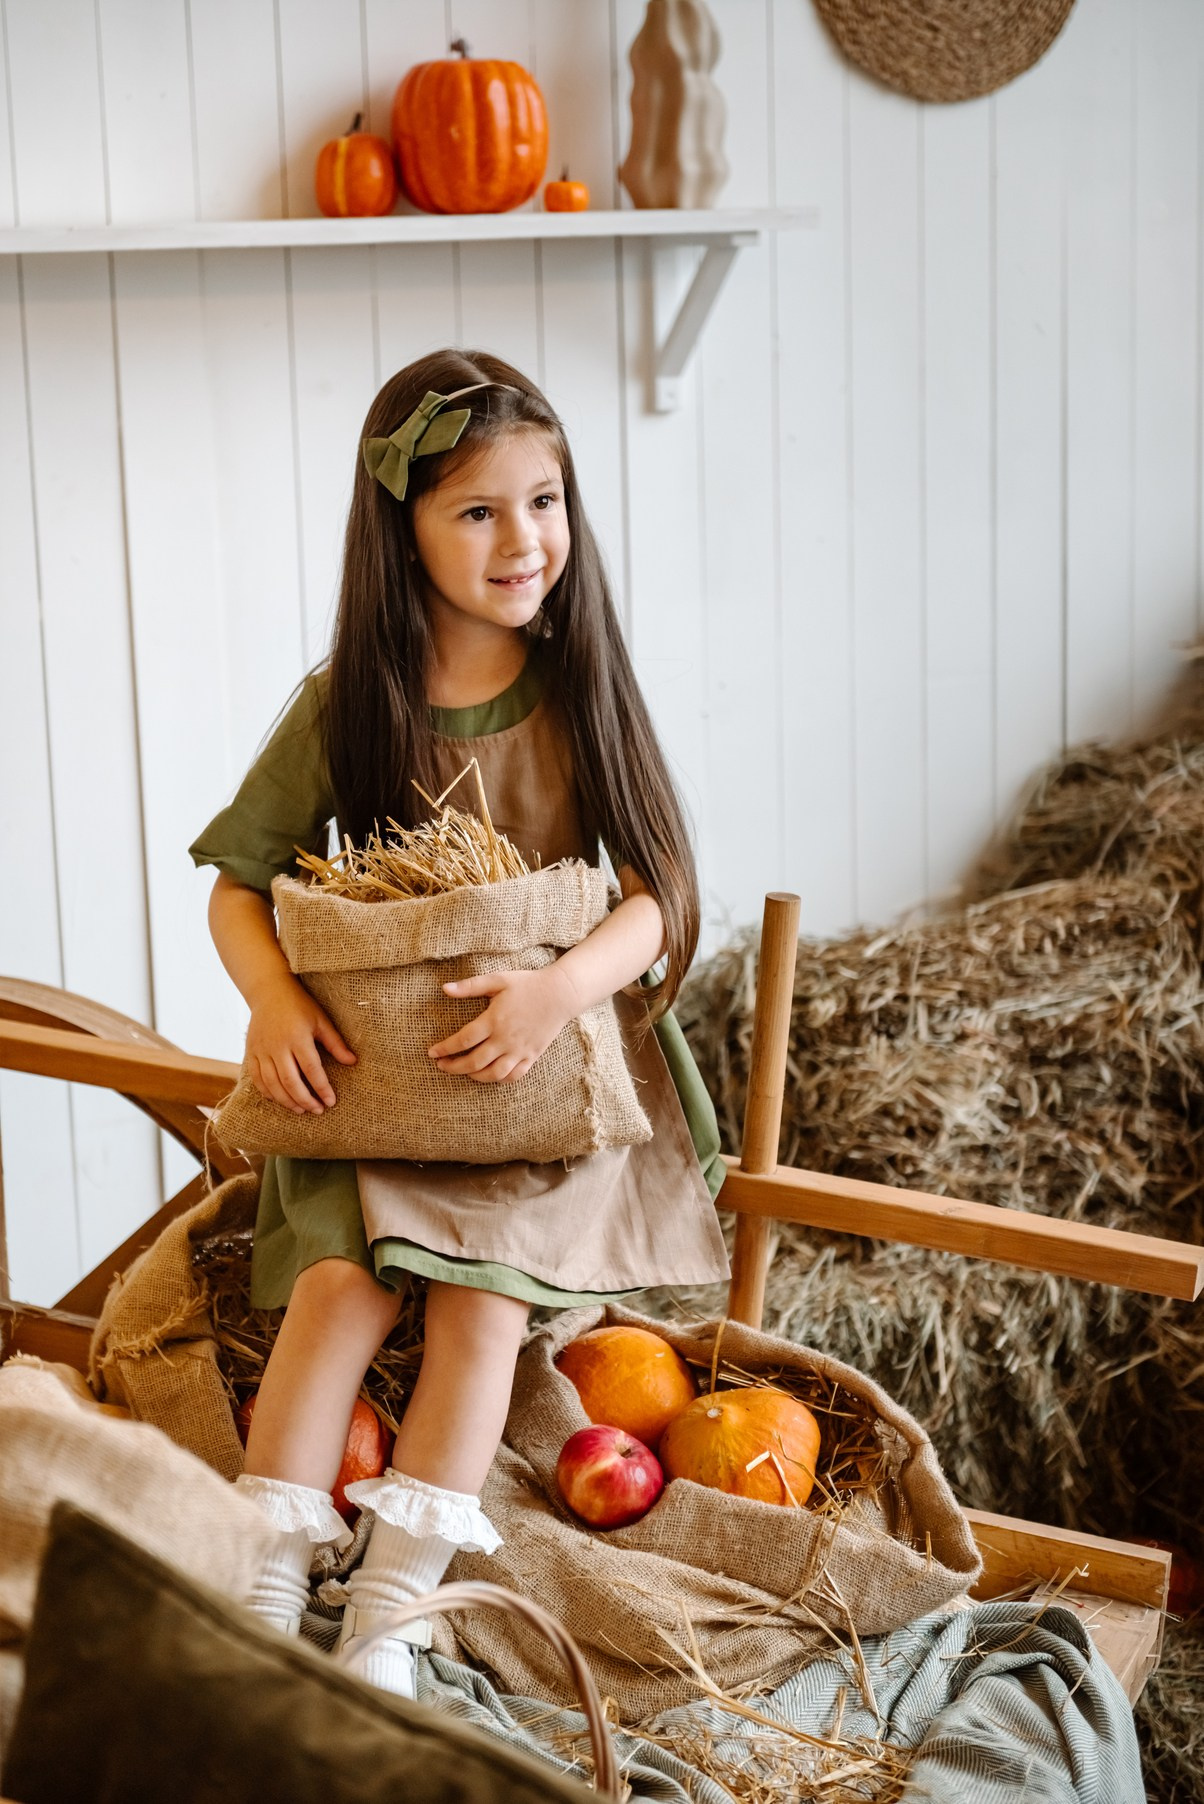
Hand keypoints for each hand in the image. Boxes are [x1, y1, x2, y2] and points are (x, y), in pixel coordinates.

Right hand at [245, 975, 356, 1113]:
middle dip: (305, 1100)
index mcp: (297, 1037)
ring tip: (301, 1110)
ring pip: (272, 1084)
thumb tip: (353, 1062)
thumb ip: (335, 1043)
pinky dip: (268, 1093)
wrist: (269, 991)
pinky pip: (257, 1079)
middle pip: (290, 1081)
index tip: (331, 1101)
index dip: (322, 1088)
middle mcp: (277, 1046)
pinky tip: (280, 1100)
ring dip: (287, 1101)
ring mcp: (261, 1050)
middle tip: (318, 1110)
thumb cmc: (300, 1005)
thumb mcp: (321, 1020)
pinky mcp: (250, 1052)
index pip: (311, 1070)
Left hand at [429, 965, 577, 1084]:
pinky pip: (513, 1076)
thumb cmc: (527, 984)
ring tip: (463, 1072)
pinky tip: (488, 1075)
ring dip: (474, 1077)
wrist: (561, 994)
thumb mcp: (498, 980)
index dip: (445, 1048)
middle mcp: (506, 1039)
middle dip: (454, 1067)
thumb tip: (445, 989)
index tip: (432, 1052)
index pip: (464, 1040)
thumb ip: (470, 986)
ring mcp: (520, 1050)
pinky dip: (499, 1080)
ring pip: (493, 1074)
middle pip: (474, 1062)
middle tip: (441, 1066)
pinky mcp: (531, 1056)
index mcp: (494, 1020)